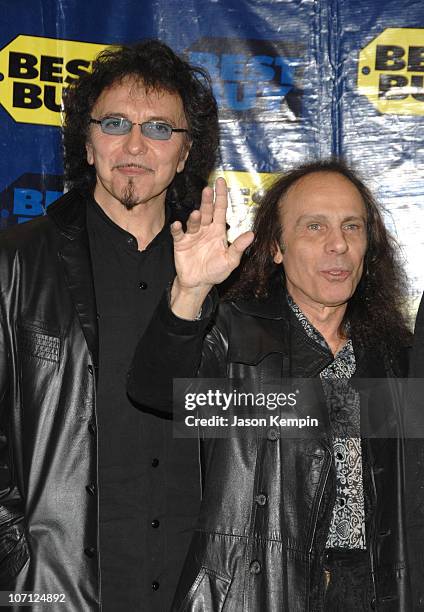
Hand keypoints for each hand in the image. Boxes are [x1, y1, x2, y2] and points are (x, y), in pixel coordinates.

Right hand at [170, 177, 253, 318]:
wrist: (198, 283)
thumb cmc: (215, 271)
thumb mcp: (230, 260)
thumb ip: (239, 247)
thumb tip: (252, 234)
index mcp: (218, 231)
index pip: (221, 209)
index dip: (221, 196)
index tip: (221, 182)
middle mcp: (205, 229)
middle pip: (207, 211)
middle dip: (207, 200)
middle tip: (208, 190)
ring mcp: (192, 235)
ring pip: (194, 221)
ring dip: (195, 217)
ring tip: (197, 214)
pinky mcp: (181, 243)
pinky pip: (178, 233)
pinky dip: (177, 229)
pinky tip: (178, 225)